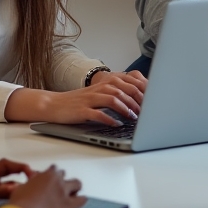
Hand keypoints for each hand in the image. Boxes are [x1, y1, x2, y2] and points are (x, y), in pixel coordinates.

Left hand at [0, 158, 31, 207]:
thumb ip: (1, 191)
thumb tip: (19, 188)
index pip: (9, 165)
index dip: (22, 167)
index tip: (31, 175)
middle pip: (10, 171)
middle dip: (22, 174)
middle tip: (34, 182)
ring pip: (7, 181)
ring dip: (17, 184)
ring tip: (28, 190)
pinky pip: (2, 190)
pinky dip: (10, 192)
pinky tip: (15, 199)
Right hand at [5, 80, 142, 124]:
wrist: (54, 104)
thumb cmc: (79, 102)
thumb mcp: (99, 94)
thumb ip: (116, 94)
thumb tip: (138, 102)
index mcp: (105, 83)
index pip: (129, 84)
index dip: (142, 92)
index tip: (152, 102)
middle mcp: (99, 88)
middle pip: (123, 90)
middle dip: (137, 101)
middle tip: (147, 112)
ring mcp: (90, 99)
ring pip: (113, 100)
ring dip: (126, 109)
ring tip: (134, 118)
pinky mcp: (82, 110)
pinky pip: (98, 114)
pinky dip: (109, 119)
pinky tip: (116, 124)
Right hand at [9, 165, 85, 207]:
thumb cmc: (20, 203)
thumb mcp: (21, 188)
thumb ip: (31, 183)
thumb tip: (33, 181)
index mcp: (46, 175)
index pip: (54, 169)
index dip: (52, 173)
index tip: (51, 177)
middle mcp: (57, 181)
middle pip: (64, 175)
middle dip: (62, 179)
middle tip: (59, 186)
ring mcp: (64, 192)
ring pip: (77, 184)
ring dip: (75, 187)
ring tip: (73, 191)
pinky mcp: (68, 205)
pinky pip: (81, 200)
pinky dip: (81, 200)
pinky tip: (81, 201)